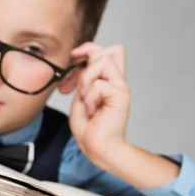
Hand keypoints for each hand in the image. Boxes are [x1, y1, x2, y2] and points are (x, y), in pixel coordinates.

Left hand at [68, 43, 130, 170]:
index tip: (73, 56)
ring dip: (87, 81)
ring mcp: (121, 86)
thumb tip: (82, 63)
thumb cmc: (89, 128)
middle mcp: (118, 81)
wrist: (97, 147)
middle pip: (110, 49)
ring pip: (102, 62)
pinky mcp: (121, 95)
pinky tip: (93, 110)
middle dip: (87, 62)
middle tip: (78, 87)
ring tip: (87, 100)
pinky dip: (89, 97)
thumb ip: (83, 80)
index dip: (89, 48)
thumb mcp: (80, 98)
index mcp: (109, 81)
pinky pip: (99, 84)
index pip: (107, 51)